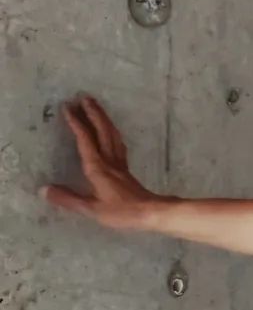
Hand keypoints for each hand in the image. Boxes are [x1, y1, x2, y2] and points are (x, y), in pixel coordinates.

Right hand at [41, 96, 162, 229]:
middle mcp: (109, 161)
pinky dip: (112, 132)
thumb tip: (44, 189)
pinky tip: (111, 132)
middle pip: (102, 131)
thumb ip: (68, 199)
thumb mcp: (92, 209)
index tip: (67, 107)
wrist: (151, 213)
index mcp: (98, 168)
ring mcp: (120, 164)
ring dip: (103, 119)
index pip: (85, 139)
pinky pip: (118, 144)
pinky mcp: (126, 169)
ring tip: (96, 107)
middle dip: (93, 113)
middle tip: (84, 97)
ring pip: (112, 135)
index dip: (76, 122)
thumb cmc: (122, 212)